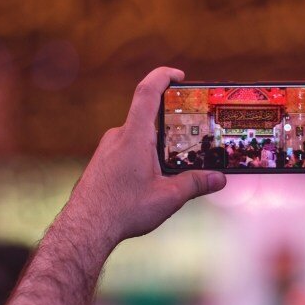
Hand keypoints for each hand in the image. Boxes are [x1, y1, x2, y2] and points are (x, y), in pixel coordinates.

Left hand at [0, 67, 225, 304]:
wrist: (85, 228)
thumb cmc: (123, 209)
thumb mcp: (168, 197)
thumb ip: (196, 183)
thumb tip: (220, 178)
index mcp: (135, 135)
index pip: (147, 92)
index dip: (163, 77)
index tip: (178, 75)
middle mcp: (117, 136)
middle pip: (147, 119)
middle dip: (170, 125)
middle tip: (190, 136)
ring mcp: (106, 150)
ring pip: (137, 139)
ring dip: (156, 147)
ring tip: (174, 166)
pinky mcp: (100, 165)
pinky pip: (125, 152)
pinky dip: (142, 158)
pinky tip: (151, 182)